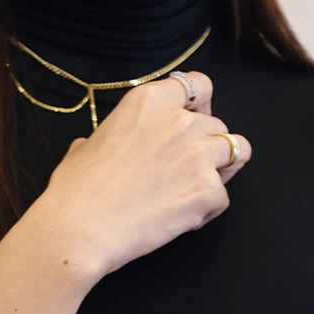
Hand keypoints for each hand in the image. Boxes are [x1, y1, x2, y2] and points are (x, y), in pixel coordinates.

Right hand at [33, 70, 250, 277]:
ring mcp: (198, 154)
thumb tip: (109, 143)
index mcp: (149, 101)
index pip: (199, 85)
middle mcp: (179, 120)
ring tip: (194, 189)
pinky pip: (223, 196)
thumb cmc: (76, 190)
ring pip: (237, 151)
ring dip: (221, 169)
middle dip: (206, 144)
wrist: (80, 228)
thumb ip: (115, 134)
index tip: (192, 121)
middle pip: (217, 124)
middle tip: (183, 170)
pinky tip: (179, 218)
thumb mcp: (89, 143)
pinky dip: (206, 209)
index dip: (199, 105)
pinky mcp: (208, 189)